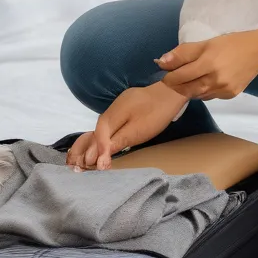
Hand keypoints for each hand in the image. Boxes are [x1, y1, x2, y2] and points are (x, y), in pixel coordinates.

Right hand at [66, 83, 185, 170]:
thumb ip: (119, 141)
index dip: (98, 150)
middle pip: (98, 129)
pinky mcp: (126, 107)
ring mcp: (119, 105)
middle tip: (85, 166)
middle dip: (92, 147)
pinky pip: (111, 123)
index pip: (100, 133)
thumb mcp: (139, 130)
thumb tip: (100, 156)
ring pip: (103, 126)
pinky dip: (106, 135)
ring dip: (98, 142)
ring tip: (92, 158)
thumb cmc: (157, 113)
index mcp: (115, 112)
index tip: (98, 166)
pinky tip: (106, 144)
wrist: (172, 91)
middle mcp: (113, 107)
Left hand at [158, 31, 257, 99]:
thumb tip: (160, 63)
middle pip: (187, 89)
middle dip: (176, 85)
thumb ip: (183, 53)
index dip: (168, 76)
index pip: (179, 76)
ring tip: (190, 77)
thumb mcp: (206, 43)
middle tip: (173, 77)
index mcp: (208, 63)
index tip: (164, 72)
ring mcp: (224, 90)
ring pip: (197, 94)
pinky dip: (203, 90)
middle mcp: (216, 80)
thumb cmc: (231, 43)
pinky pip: (209, 96)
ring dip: (189, 88)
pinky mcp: (230, 96)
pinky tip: (206, 81)